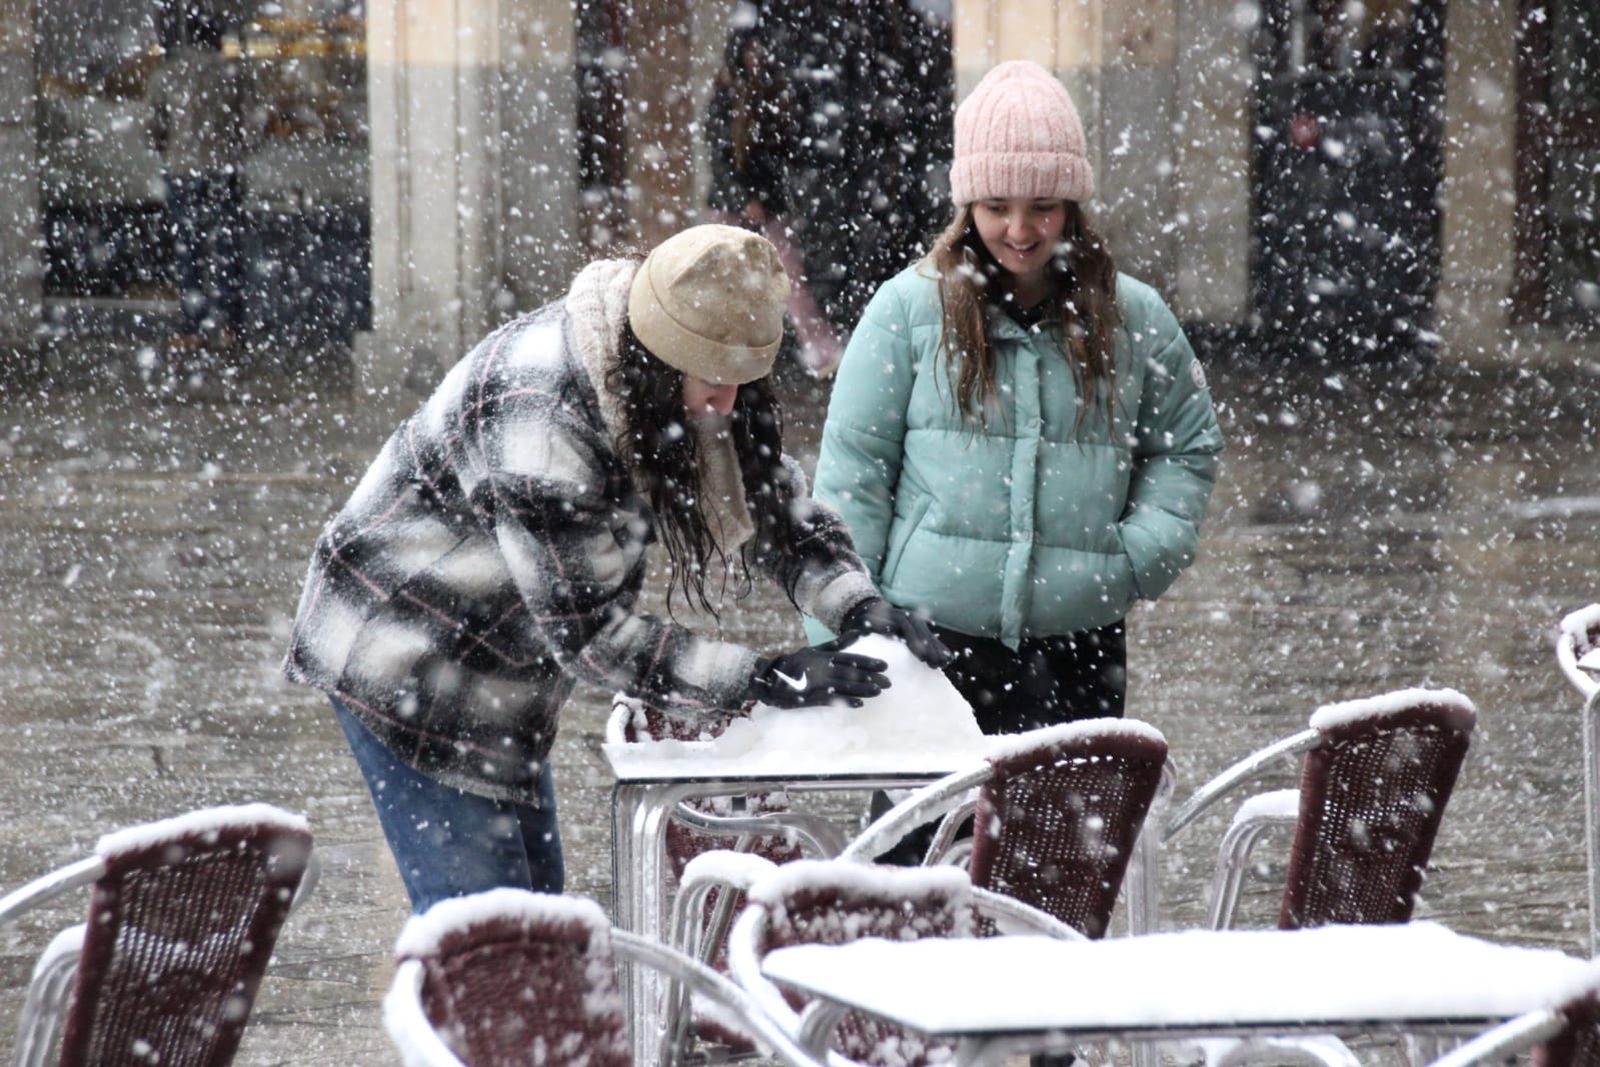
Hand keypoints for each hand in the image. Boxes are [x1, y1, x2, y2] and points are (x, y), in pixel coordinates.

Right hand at [746, 647, 889, 708]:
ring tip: (878, 692)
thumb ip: (837, 644)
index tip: (885, 666)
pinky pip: (831, 700)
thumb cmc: (796, 663)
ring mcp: (816, 683)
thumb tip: (859, 633)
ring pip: (844, 686)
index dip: (868, 662)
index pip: (850, 658)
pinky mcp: (810, 697)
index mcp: (824, 656)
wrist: (770, 678)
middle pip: (851, 673)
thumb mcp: (816, 649)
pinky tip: (859, 704)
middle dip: (871, 678)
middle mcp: (822, 668)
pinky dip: (845, 701)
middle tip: (888, 682)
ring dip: (862, 689)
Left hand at [839, 597, 955, 667]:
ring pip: (927, 634)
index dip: (914, 640)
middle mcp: (904, 616)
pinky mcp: (918, 629)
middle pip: (920, 630)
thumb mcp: (856, 626)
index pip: (905, 626)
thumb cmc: (859, 624)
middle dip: (928, 647)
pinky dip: (939, 647)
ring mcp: (913, 621)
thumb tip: (857, 635)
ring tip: (942, 664)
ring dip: (936, 648)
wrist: (867, 610)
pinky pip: (931, 638)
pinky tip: (947, 660)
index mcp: (890, 614)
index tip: (920, 656)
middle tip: (934, 664)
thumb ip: (858, 631)